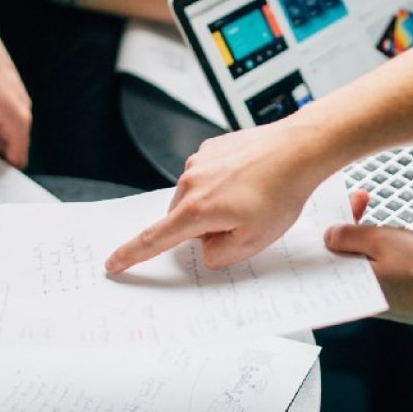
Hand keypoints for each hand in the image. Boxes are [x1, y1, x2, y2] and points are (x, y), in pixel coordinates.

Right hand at [106, 118, 329, 271]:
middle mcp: (190, 181)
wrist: (299, 150)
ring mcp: (200, 161)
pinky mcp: (211, 148)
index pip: (155, 239)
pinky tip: (250, 181)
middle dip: (204, 228)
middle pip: (182, 219)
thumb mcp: (252, 242)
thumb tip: (205, 246)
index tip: (113, 263)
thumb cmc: (281, 192)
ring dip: (215, 205)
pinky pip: (208, 176)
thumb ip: (219, 254)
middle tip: (242, 223)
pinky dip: (223, 184)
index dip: (131, 254)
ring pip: (196, 197)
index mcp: (196, 209)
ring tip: (252, 198)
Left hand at [325, 189, 412, 324]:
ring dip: (364, 235)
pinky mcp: (387, 296)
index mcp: (349, 281)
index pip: (326, 248)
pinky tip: (388, 238)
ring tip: (378, 217)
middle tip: (361, 199)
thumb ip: (351, 235)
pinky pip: (373, 269)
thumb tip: (329, 235)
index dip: (331, 220)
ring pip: (358, 259)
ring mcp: (372, 296)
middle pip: (341, 252)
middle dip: (349, 223)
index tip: (341, 202)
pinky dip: (376, 251)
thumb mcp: (382, 241)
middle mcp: (356, 294)